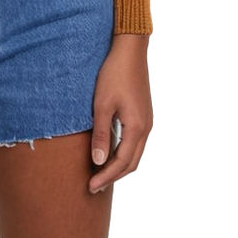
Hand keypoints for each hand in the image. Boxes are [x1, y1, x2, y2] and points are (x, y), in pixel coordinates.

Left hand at [88, 33, 152, 193]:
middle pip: (132, 163)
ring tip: (100, 172)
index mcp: (137, 128)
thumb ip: (101, 134)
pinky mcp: (143, 113)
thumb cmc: (113, 74)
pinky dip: (123, 152)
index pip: (122, 163)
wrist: (130, 49)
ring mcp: (147, 121)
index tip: (91, 187)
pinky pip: (135, 141)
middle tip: (94, 186)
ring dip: (119, 165)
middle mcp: (146, 128)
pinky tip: (110, 150)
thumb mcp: (102, 104)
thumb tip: (98, 162)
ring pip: (135, 153)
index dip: (106, 177)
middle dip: (113, 176)